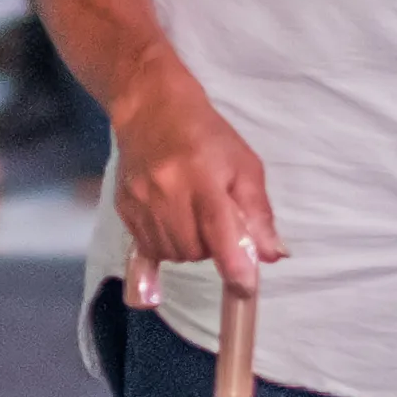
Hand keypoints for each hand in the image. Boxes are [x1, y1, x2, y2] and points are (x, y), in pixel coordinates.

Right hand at [107, 64, 280, 293]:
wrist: (150, 107)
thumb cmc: (206, 134)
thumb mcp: (243, 164)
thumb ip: (258, 212)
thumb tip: (272, 255)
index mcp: (203, 179)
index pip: (220, 234)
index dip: (235, 268)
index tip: (245, 288)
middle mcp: (168, 193)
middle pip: (195, 251)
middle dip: (211, 248)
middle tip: (215, 220)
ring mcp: (141, 202)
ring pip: (172, 254)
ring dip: (189, 247)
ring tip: (193, 217)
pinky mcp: (124, 207)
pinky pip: (149, 248)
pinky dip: (167, 244)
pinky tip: (173, 222)